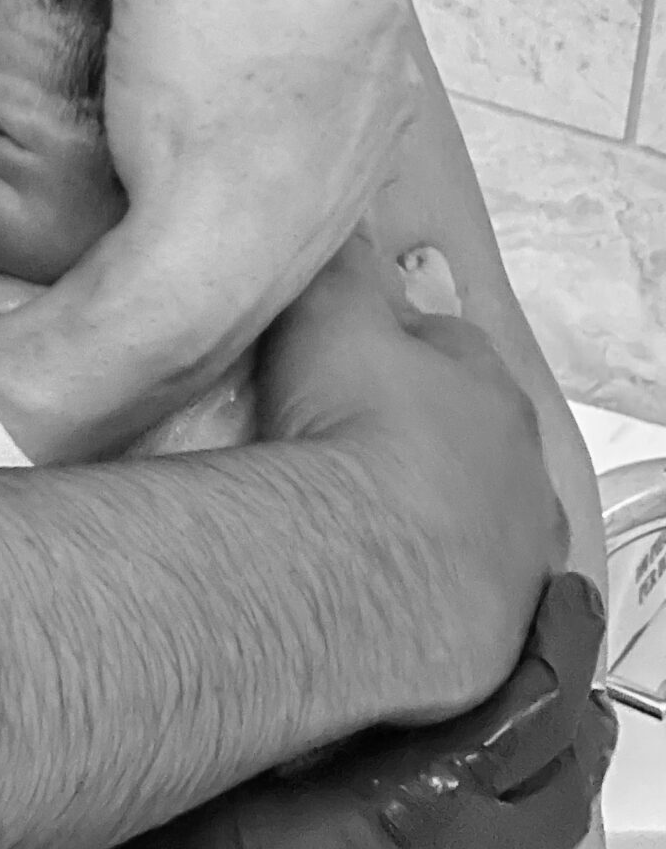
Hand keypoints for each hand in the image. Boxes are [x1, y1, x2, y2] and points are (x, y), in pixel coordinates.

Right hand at [67, 575, 614, 848]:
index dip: (560, 643)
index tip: (565, 600)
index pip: (527, 703)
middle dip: (577, 722)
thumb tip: (311, 665)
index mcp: (416, 797)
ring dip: (564, 819)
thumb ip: (291, 727)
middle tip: (571, 684)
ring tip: (558, 783)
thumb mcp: (228, 779)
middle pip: (562, 781)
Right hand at [102, 0, 418, 339]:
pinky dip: (298, 90)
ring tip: (231, 25)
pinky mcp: (357, 194)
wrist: (202, 274)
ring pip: (350, 55)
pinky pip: (338, 117)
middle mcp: (395, 72)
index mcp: (364, 9)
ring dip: (298, 26)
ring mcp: (383, 140)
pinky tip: (240, 108)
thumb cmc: (189, 130)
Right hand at [256, 242, 568, 718]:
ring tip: (374, 528)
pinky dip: (443, 588)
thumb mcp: (328, 314)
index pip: (447, 347)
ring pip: (487, 519)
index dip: (396, 349)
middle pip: (475, 435)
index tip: (350, 362)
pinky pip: (478, 596)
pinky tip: (396, 592)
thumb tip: (344, 222)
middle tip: (358, 445)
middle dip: (428, 434)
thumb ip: (341, 266)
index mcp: (486, 385)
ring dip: (443, 517)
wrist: (363, 568)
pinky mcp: (505, 625)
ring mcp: (520, 551)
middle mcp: (520, 467)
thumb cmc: (352, 430)